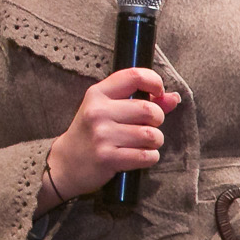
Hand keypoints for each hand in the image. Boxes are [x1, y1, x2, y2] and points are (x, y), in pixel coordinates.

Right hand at [39, 68, 178, 209]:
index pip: (134, 76)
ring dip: (154, 141)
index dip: (155, 82)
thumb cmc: (91, 133)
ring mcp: (101, 135)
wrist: (66, 163)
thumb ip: (142, 101)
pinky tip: (137, 156)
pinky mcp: (107, 158)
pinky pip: (146, 156)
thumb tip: (173, 97)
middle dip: (157, 120)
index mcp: (98, 94)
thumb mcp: (108, 110)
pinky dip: (149, 157)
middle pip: (150, 109)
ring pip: (151, 135)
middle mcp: (98, 112)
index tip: (158, 92)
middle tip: (147, 125)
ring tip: (142, 143)